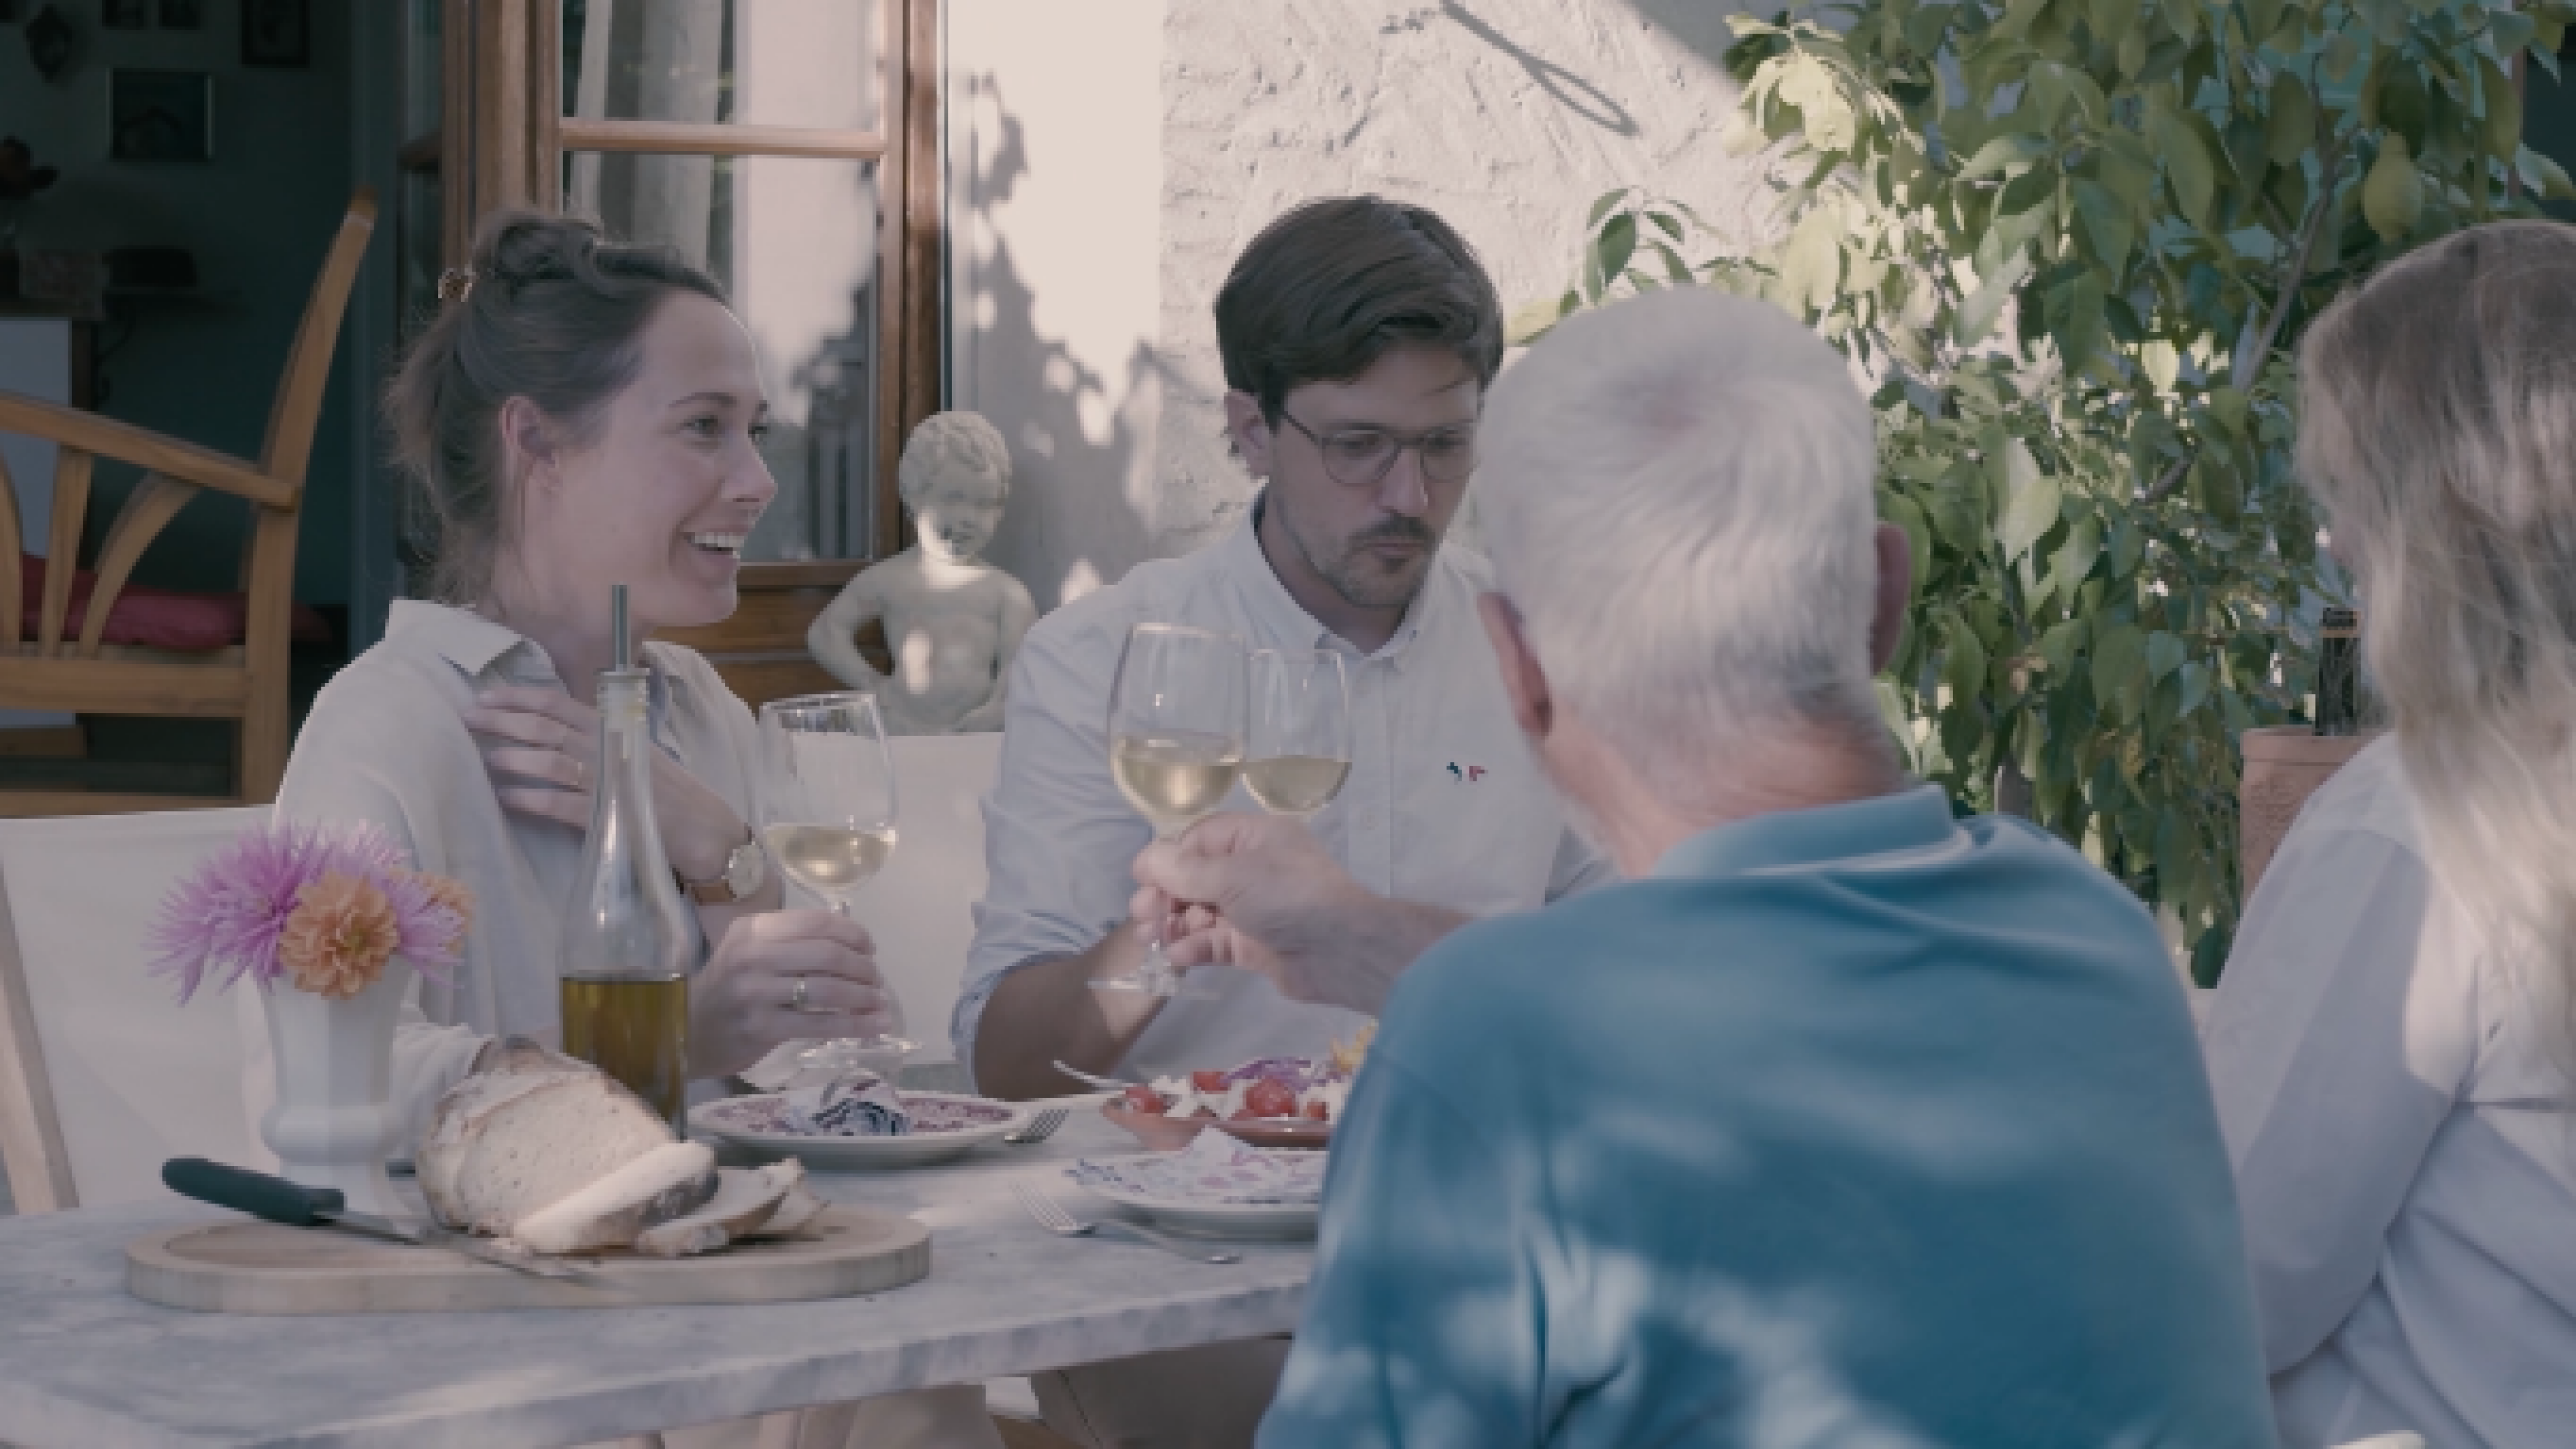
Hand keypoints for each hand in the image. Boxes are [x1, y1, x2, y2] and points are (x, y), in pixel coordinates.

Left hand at [462, 684, 748, 881]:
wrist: (708, 832)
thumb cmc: (669, 794)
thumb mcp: (634, 756)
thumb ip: (598, 742)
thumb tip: (550, 732)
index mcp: (615, 731)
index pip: (562, 705)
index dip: (523, 697)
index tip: (488, 694)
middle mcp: (610, 751)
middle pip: (550, 729)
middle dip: (506, 721)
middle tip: (469, 717)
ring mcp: (610, 784)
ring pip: (554, 763)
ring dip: (516, 758)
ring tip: (486, 757)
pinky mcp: (610, 818)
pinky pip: (563, 805)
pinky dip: (533, 800)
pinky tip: (508, 799)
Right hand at [691, 909, 897, 1078]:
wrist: (689, 1029)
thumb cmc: (728, 986)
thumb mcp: (749, 948)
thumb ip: (791, 939)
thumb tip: (851, 940)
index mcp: (754, 930)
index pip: (816, 921)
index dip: (853, 933)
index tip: (870, 948)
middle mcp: (754, 955)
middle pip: (827, 953)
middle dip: (863, 967)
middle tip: (877, 979)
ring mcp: (757, 992)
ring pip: (827, 989)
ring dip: (863, 996)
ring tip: (879, 1002)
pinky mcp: (763, 1027)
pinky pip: (820, 1024)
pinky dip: (854, 1025)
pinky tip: (874, 1026)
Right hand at [1129, 812, 1460, 1013]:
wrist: (1339, 950)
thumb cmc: (1287, 896)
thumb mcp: (1231, 875)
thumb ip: (1183, 870)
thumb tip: (1144, 858)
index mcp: (1254, 839)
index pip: (1199, 841)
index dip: (1168, 858)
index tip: (1142, 879)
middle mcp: (1253, 870)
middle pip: (1195, 878)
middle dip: (1166, 895)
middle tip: (1143, 914)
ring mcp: (1253, 909)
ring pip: (1201, 912)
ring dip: (1174, 923)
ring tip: (1151, 937)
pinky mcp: (1254, 945)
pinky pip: (1215, 941)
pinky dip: (1194, 946)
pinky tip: (1177, 955)